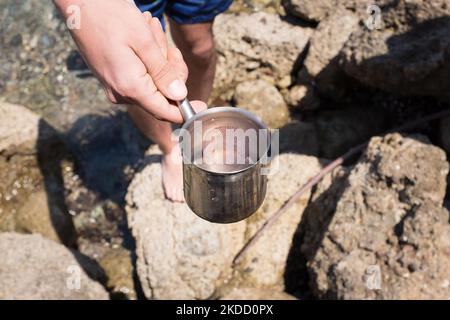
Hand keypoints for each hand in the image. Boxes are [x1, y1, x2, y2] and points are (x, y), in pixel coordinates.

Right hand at [55, 0, 195, 122]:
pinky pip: (139, 77)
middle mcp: (120, 93)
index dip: (185, 110)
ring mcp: (114, 87)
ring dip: (159, 60)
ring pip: (152, 84)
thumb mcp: (144, 42)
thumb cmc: (110, 16)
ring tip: (150, 32)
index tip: (202, 106)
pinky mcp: (112, 79)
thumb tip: (180, 96)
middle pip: (161, 96)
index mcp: (130, 87)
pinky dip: (147, 60)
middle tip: (167, 46)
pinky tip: (142, 39)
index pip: (164, 111)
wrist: (78, 2)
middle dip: (171, 71)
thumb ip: (163, 73)